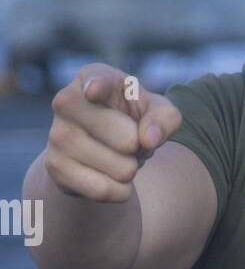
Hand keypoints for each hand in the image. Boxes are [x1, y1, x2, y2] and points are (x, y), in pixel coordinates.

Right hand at [47, 63, 181, 201]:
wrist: (101, 146)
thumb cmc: (132, 119)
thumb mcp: (157, 112)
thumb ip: (165, 118)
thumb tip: (149, 138)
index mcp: (93, 77)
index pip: (97, 81)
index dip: (98, 87)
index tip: (94, 91)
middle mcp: (67, 101)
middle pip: (128, 141)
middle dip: (141, 149)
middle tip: (130, 141)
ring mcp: (57, 134)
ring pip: (121, 170)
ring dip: (130, 170)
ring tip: (119, 156)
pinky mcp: (54, 166)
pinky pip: (103, 191)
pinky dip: (119, 191)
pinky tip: (111, 177)